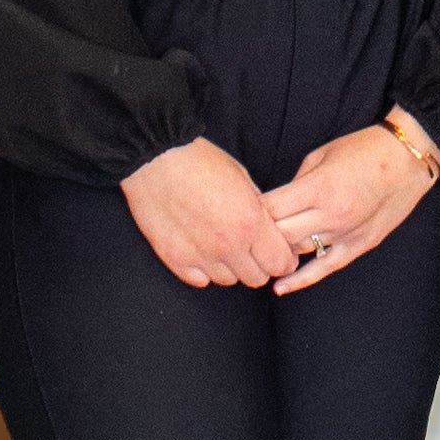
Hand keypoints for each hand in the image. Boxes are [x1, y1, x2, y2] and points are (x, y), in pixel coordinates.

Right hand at [123, 139, 299, 289]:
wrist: (156, 158)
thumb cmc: (200, 161)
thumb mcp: (243, 179)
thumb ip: (259, 210)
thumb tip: (270, 230)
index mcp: (250, 223)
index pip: (280, 263)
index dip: (283, 259)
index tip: (277, 253)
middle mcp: (228, 245)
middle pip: (257, 278)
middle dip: (258, 265)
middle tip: (250, 249)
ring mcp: (200, 255)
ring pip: (228, 281)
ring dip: (230, 267)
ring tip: (221, 245)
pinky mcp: (175, 259)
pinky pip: (199, 280)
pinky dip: (203, 270)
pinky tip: (201, 250)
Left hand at [262, 110, 439, 293]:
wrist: (408, 158)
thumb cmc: (364, 149)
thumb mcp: (321, 155)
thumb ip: (296, 183)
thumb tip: (275, 203)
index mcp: (318, 188)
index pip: (271, 209)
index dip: (251, 211)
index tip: (240, 210)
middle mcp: (331, 215)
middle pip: (280, 235)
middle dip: (260, 233)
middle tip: (247, 230)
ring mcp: (346, 233)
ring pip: (299, 251)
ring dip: (279, 250)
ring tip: (259, 251)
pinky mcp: (360, 245)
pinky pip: (326, 268)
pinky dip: (302, 279)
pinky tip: (281, 287)